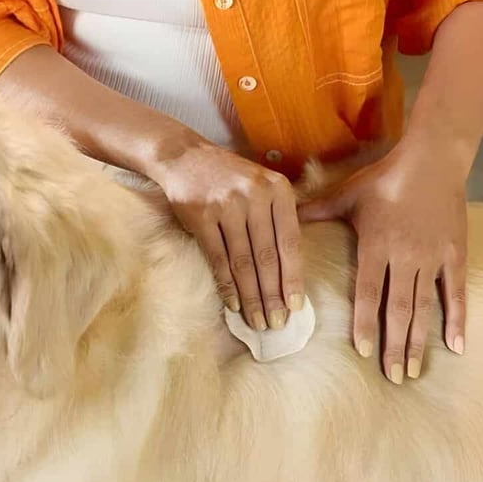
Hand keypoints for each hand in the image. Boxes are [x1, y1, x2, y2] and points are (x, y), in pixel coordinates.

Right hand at [156, 142, 304, 328]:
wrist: (186, 158)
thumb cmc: (231, 179)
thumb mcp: (263, 186)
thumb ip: (279, 218)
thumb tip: (290, 271)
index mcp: (278, 190)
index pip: (290, 242)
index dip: (293, 277)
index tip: (296, 306)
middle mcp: (255, 196)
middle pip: (267, 256)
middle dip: (272, 295)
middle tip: (277, 324)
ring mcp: (227, 206)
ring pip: (243, 262)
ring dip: (251, 297)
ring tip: (257, 321)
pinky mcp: (201, 216)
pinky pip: (218, 258)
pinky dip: (226, 285)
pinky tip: (234, 305)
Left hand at [299, 143, 467, 381]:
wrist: (433, 159)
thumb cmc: (385, 178)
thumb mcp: (346, 194)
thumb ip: (315, 211)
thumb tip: (282, 216)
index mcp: (377, 245)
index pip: (369, 291)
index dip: (366, 321)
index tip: (363, 350)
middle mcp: (405, 256)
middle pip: (399, 308)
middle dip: (396, 345)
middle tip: (393, 377)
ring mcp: (431, 257)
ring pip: (425, 306)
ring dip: (419, 340)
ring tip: (413, 370)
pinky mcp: (452, 254)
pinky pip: (455, 292)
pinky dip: (457, 319)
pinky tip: (455, 346)